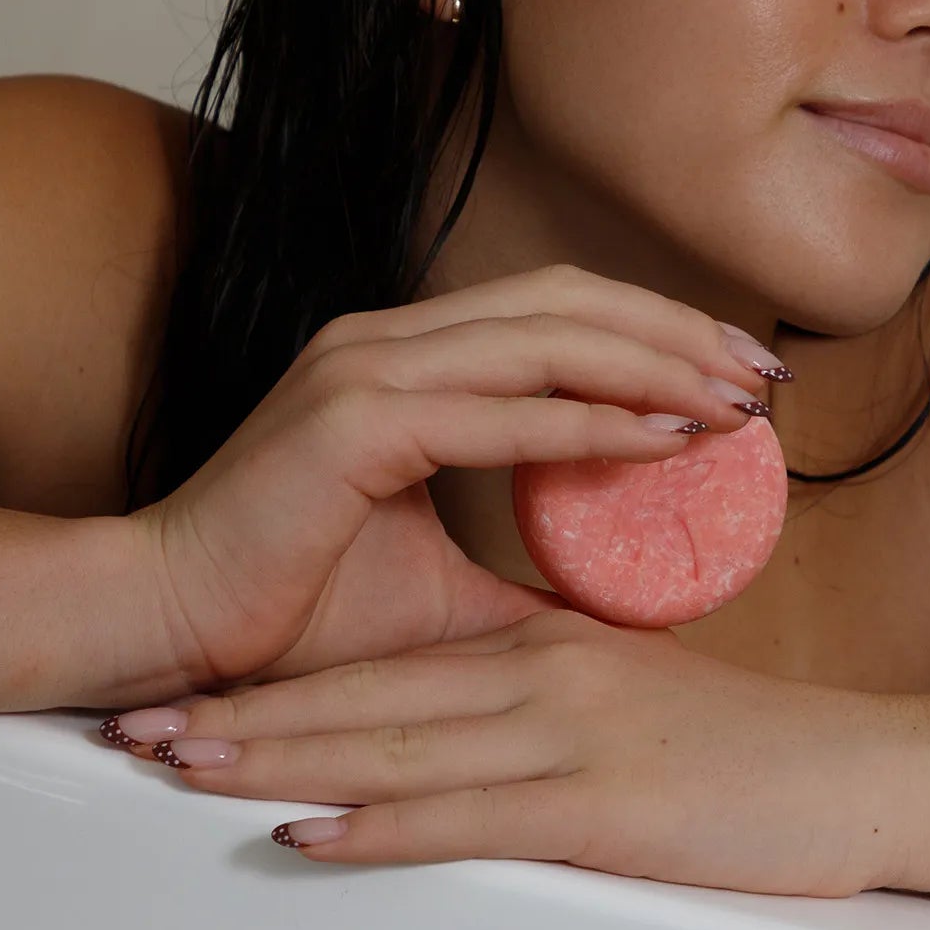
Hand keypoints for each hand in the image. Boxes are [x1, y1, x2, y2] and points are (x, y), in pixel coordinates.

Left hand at [108, 608, 904, 898]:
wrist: (867, 775)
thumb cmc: (756, 752)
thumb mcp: (638, 702)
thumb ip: (550, 702)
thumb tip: (471, 732)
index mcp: (548, 644)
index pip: (388, 662)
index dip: (282, 678)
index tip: (192, 693)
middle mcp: (544, 673)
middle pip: (365, 694)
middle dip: (242, 713)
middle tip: (136, 727)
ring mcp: (571, 733)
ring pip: (394, 744)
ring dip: (276, 756)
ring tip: (176, 766)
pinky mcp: (603, 801)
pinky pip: (467, 815)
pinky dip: (377, 825)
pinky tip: (305, 835)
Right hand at [123, 265, 782, 693]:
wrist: (163, 627)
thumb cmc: (285, 612)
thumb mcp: (443, 597)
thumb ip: (529, 590)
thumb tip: (622, 621)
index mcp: (408, 362)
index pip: (557, 314)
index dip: (655, 331)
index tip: (740, 374)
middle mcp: (388, 343)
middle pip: (569, 302)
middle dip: (678, 331)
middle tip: (767, 375)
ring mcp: (366, 369)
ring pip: (546, 338)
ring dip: (655, 365)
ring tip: (738, 401)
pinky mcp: (352, 421)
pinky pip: (503, 413)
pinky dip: (593, 422)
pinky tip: (667, 439)